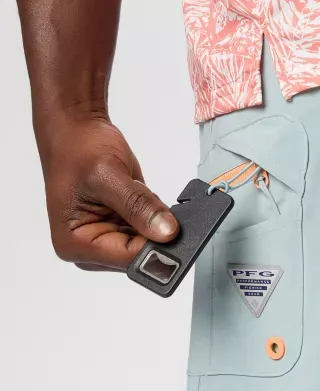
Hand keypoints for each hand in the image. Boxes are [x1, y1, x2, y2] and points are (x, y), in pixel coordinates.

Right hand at [38, 114, 178, 271]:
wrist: (77, 131)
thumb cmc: (77, 148)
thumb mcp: (108, 175)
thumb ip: (139, 206)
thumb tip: (167, 232)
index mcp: (75, 244)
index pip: (129, 259)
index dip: (156, 247)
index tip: (174, 231)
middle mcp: (90, 248)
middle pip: (140, 256)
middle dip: (156, 234)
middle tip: (158, 207)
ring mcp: (108, 240)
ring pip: (149, 245)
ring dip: (157, 224)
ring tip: (146, 197)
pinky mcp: (123, 229)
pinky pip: (151, 233)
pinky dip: (156, 218)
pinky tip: (148, 200)